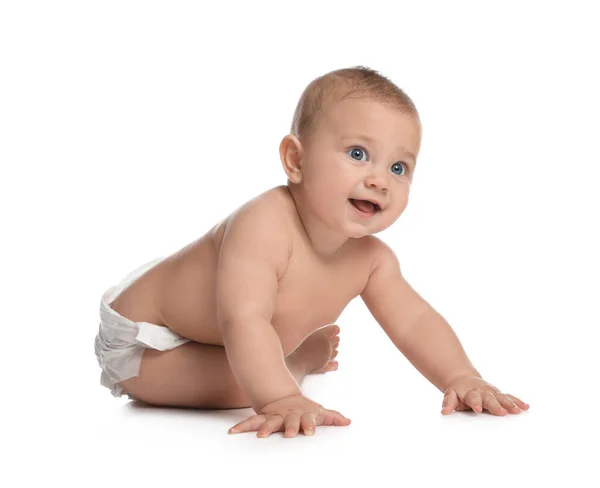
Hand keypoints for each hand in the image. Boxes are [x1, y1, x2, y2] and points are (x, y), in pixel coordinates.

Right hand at [228, 394, 350, 437]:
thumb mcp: (317, 411)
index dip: (309, 424)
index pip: (307, 419)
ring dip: (263, 428)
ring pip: (268, 421)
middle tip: (289, 435)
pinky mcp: (263, 418)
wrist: (283, 396)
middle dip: (289, 427)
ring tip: (260, 436)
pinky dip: (242, 426)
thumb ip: (331, 417)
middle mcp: (287, 416)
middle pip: (289, 421)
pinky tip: (232, 432)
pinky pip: (251, 422)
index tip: (310, 432)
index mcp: (302, 414)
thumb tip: (348, 421)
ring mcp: (274, 416)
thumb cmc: (303, 409)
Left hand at [441, 375, 529, 415]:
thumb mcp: (450, 395)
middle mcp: (483, 392)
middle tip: (502, 412)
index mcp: (470, 393)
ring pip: (502, 397)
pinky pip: (509, 397)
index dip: (475, 403)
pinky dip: (517, 401)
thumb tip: (444, 411)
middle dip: (496, 405)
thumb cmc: (458, 391)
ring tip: (518, 411)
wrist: (463, 379)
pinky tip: (526, 407)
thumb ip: (448, 402)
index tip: (477, 409)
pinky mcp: (499, 394)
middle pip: (490, 398)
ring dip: (510, 404)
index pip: (473, 398)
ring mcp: (492, 392)